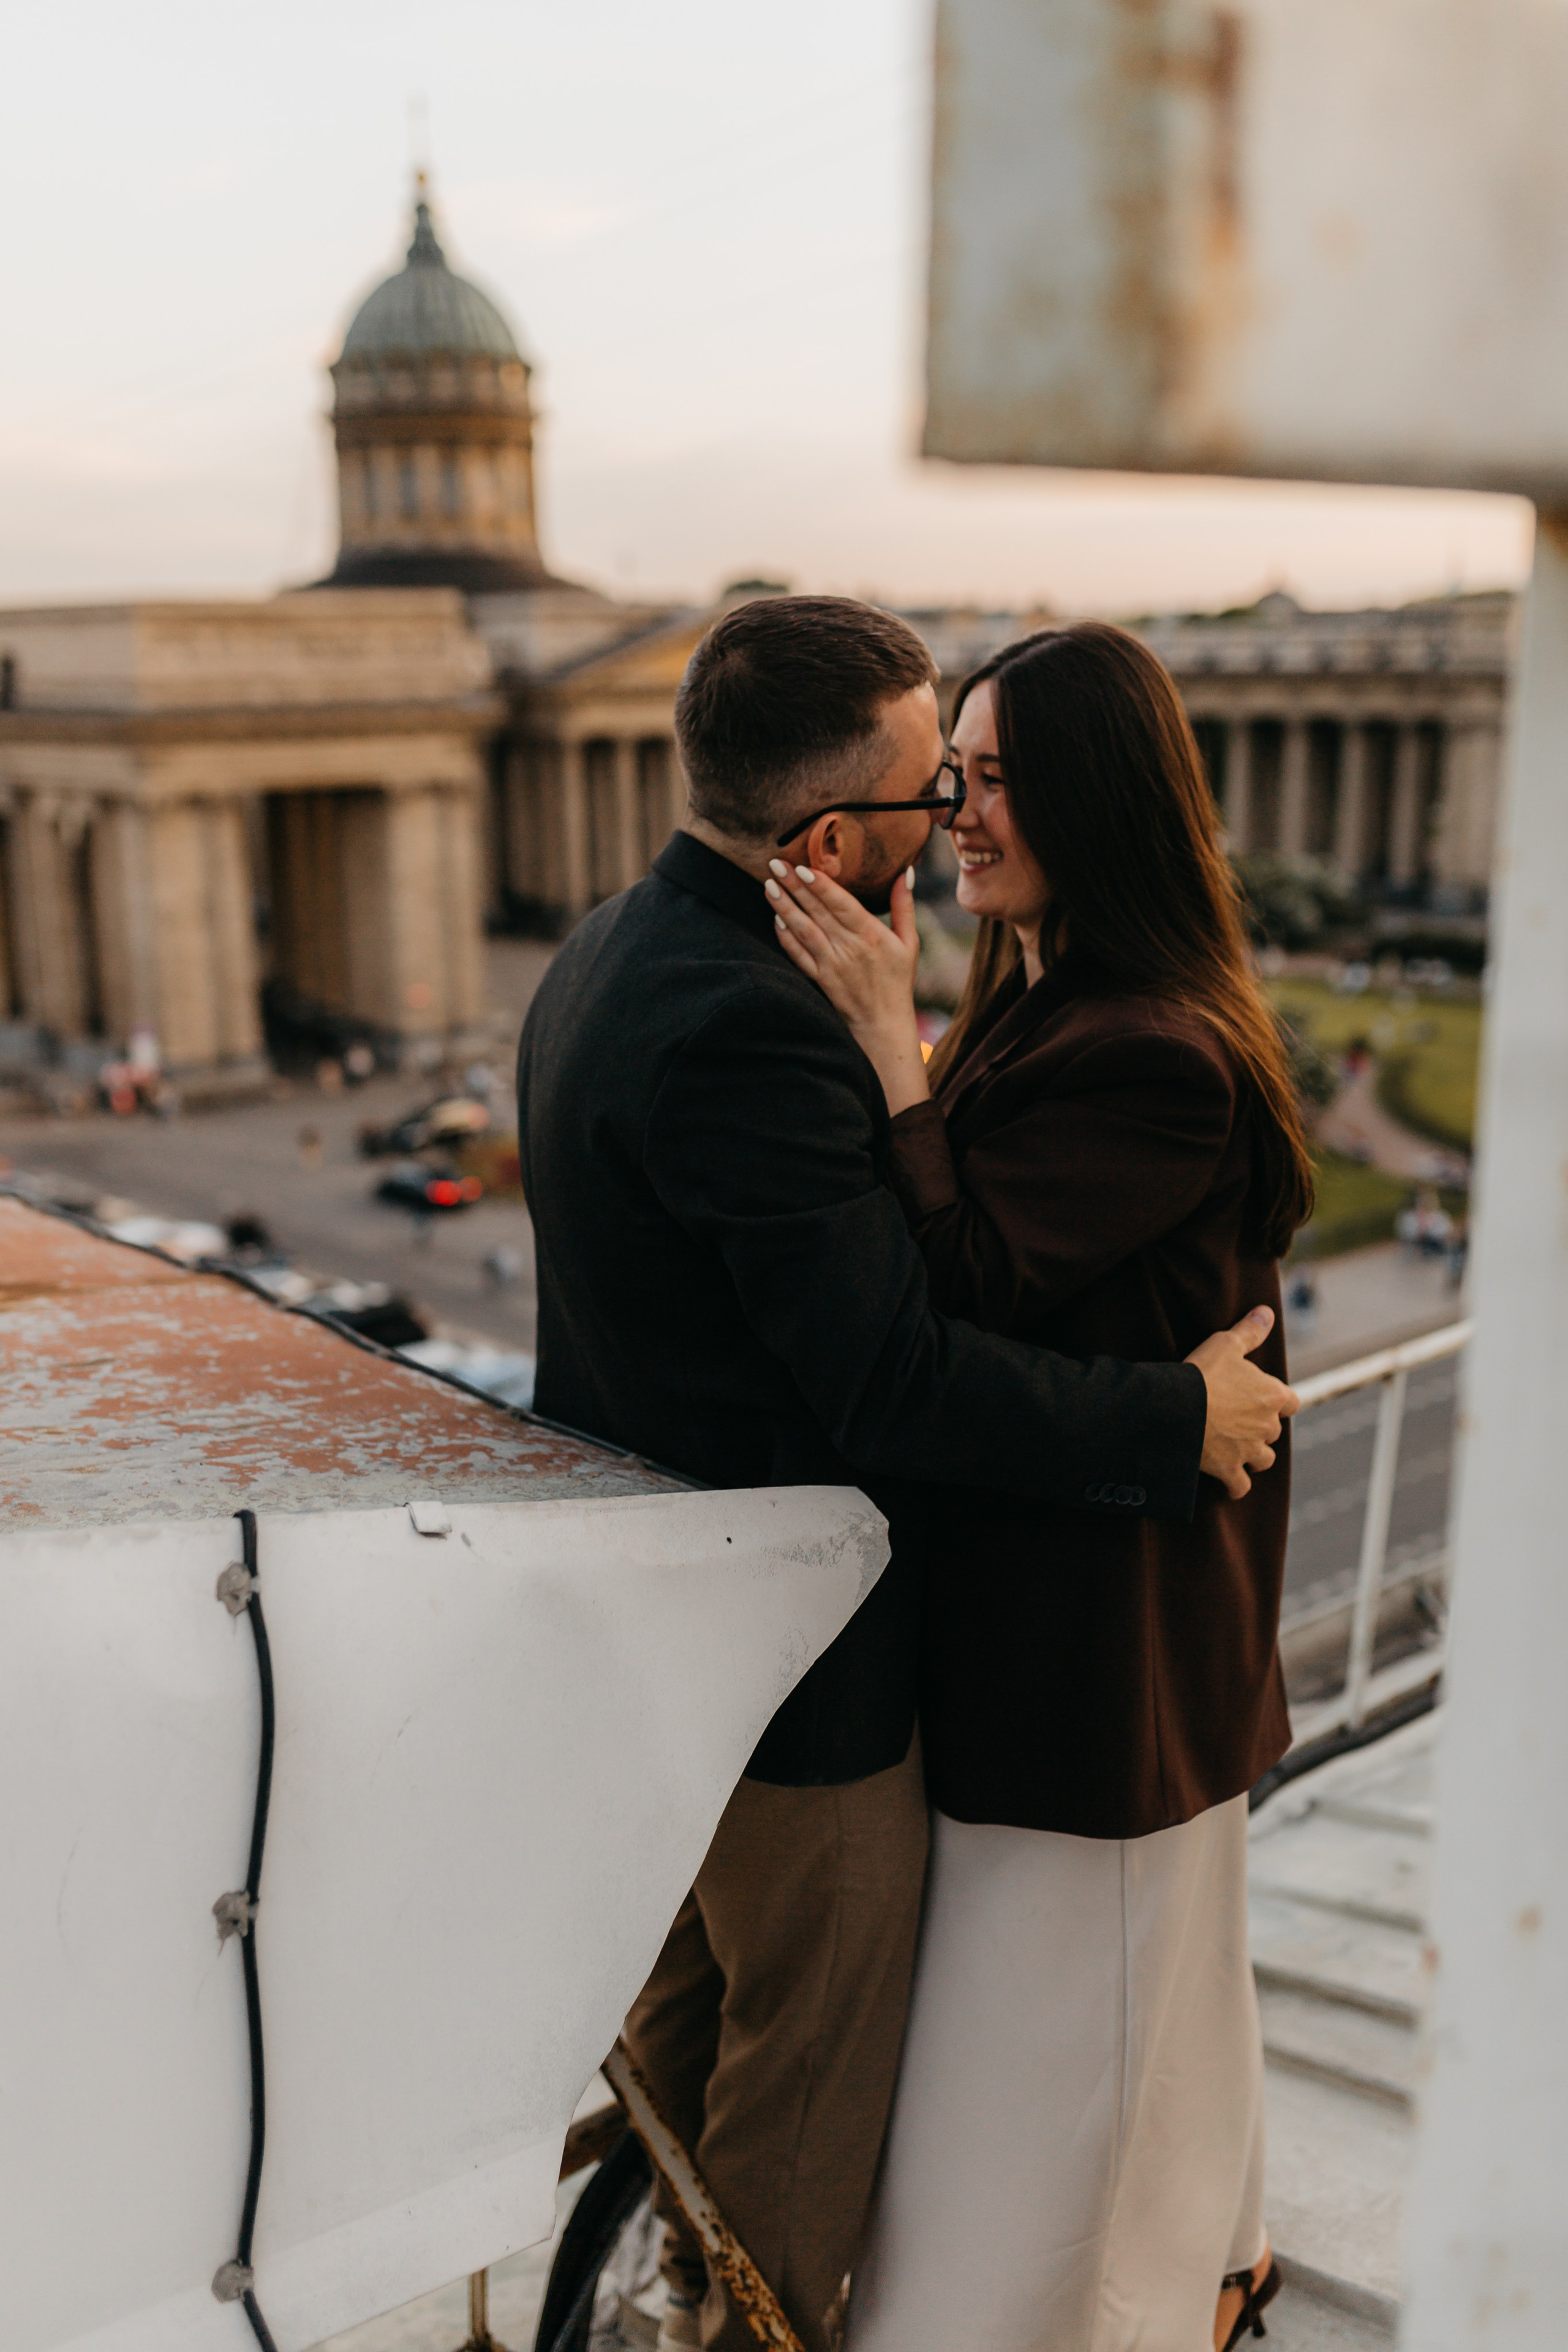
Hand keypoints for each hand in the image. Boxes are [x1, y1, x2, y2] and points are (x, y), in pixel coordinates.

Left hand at [765, 860, 930, 1114]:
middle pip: (818, 912)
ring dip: (785, 908)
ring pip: (804, 931)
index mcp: (872, 935)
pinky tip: (775, 919)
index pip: (842, 904)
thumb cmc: (897, 980)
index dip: (822, 885)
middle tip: (776, 864)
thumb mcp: (909, 942)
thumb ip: (904, 906)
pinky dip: (786, 938)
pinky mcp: (820, 979)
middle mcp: (850, 948)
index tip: (803, 867)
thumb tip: (904, 871)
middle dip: (795, 887)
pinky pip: (798, 956)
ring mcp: (832, 965)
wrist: (883, 1025)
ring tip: (769, 886)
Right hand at [1187, 1306, 1298, 1498]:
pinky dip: (1236, 1486)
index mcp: (1273, 1395)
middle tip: (1239, 1419)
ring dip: (1254, 1455)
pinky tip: (1228, 1482)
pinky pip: (1240, 1486)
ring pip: (1264, 1459)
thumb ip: (1250, 1331)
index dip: (1278, 1400)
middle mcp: (1267, 1426)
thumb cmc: (1203, 1372)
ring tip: (1237, 1448)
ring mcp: (1249, 1450)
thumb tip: (1267, 1312)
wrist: (1177, 1408)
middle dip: (1261, 1427)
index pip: (1292, 1401)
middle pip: (1275, 1431)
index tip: (1263, 1398)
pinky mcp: (1229, 1469)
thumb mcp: (1226, 1343)